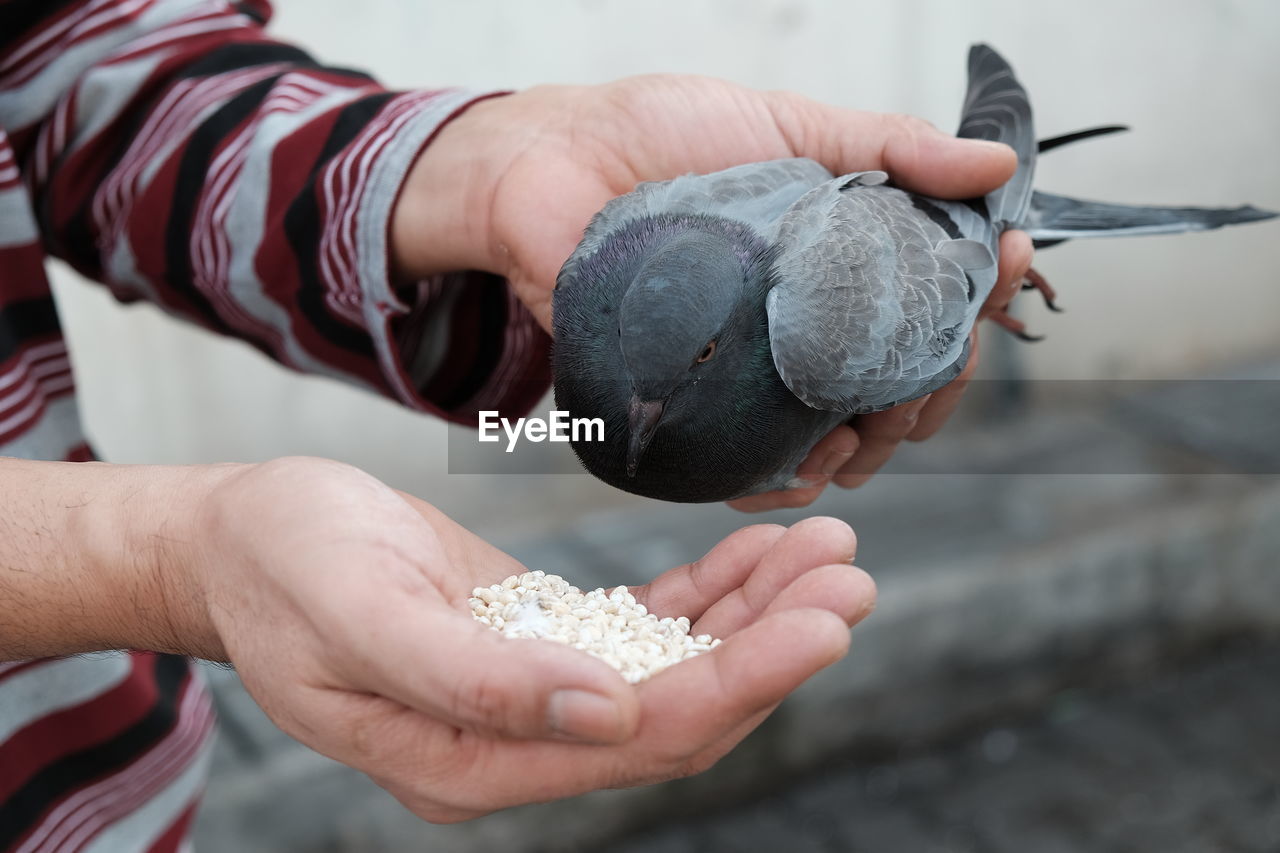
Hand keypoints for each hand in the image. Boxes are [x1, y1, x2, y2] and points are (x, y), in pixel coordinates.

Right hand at [186, 457, 873, 821]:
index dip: (741, 682)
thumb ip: (470, 679)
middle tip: (851, 572)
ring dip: (756, 612)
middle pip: (679, 708)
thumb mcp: (359, 612)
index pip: (641, 739)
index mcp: (470, 761)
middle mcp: (516, 745)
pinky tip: (760, 552)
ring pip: (675, 667)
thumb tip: (604, 718)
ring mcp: (533, 696)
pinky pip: (644, 626)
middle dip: (772, 645)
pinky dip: (708, 591)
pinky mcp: (542, 642)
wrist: (242, 539)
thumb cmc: (284, 565)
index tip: (822, 621)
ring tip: (830, 551)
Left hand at [391, 76, 1034, 508]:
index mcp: (842, 263)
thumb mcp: (788, 124)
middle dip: (935, 387)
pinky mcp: (698, 402)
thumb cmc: (663, 134)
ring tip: (866, 435)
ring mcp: (757, 369)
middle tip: (940, 362)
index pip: (937, 304)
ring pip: (840, 438)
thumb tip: (992, 168)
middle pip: (901, 384)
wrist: (549, 163)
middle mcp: (807, 325)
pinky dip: (783, 481)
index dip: (978, 300)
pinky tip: (797, 475)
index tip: (1004, 266)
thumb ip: (886, 146)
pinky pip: (753, 463)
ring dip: (872, 448)